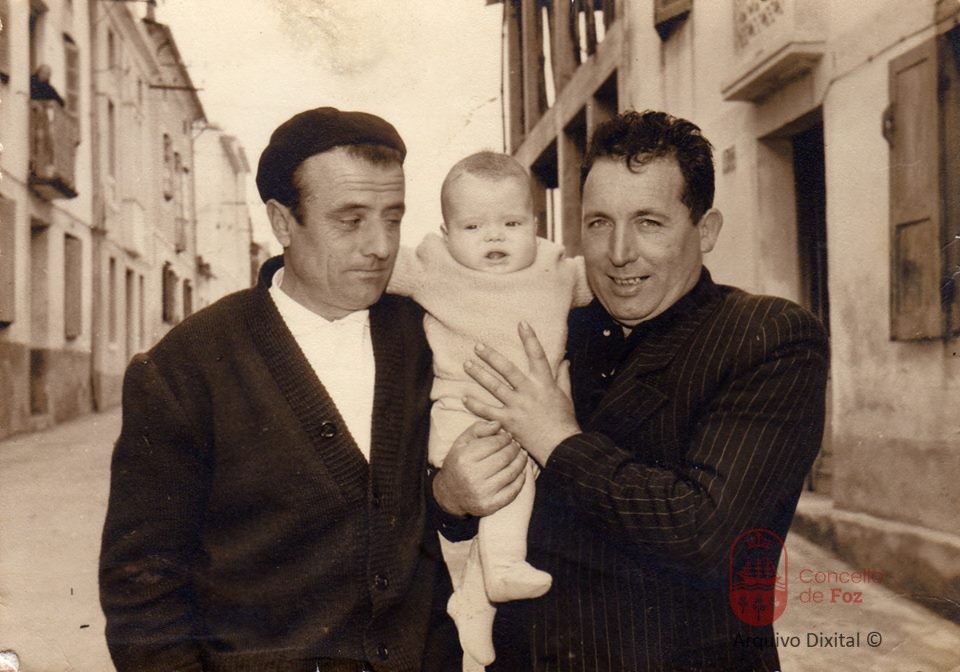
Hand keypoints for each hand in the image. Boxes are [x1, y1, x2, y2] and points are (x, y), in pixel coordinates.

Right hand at [433, 420, 527, 517]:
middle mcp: (472, 476)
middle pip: (504, 458)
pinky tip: (521, 471)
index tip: (508, 436)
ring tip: (522, 455)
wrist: (449, 494)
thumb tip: (498, 424)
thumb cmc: (458, 463)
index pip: (493, 444)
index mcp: (464, 458)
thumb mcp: (462, 442)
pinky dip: (521, 479)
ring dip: (521, 462)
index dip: (505, 438)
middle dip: (514, 449)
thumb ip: (478, 429)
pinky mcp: (490, 505)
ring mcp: (482, 492)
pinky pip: (513, 491)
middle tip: (516, 445)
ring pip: (511, 473)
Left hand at [463, 321, 580, 464]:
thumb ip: (563, 377)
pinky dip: (475, 405)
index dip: (530, 338)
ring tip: (467, 365)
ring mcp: (517, 406)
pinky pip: (488, 412)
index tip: (521, 324)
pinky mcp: (508, 422)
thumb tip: (565, 360)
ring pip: (494, 387)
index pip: (537, 355)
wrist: (561, 447)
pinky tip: (464, 398)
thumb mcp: (566, 397)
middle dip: (491, 356)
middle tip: (477, 346)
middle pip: (507, 369)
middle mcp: (529, 392)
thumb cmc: (565, 422)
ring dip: (479, 375)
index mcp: (544, 383)